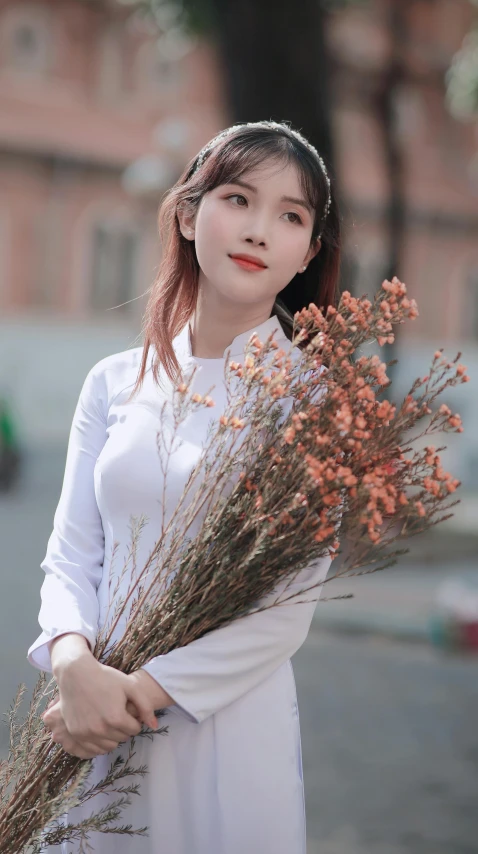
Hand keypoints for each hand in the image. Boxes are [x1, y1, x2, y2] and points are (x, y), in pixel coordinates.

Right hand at [43, 656, 158, 758]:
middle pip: (122, 739)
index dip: (134, 720)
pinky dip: (98, 743)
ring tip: (109, 721)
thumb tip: (155, 726)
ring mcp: (86, 733)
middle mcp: (101, 729)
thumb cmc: (106, 678)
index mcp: (116, 718)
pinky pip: (92, 750)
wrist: (76, 674)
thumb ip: (146, 706)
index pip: (135, 730)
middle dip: (124, 729)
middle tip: (118, 715)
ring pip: (108, 747)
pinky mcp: (75, 734)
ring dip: (112, 737)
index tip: (127, 710)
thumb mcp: (130, 686)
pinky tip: (99, 730)